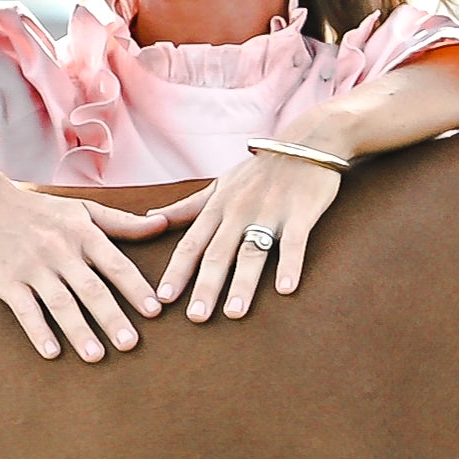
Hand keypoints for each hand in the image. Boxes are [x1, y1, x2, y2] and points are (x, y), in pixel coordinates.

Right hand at [0, 129, 172, 360]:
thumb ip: (124, 223)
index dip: (136, 288)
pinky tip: (52, 353)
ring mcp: (33, 268)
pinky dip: (38, 331)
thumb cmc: (42, 211)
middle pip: (91, 288)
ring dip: (78, 330)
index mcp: (82, 234)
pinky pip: (25, 310)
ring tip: (96, 356)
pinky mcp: (8, 282)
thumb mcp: (83, 210)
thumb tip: (164, 224)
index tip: (155, 311)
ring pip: (60, 303)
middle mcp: (60, 251)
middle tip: (130, 344)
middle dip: (111, 317)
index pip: (115, 264)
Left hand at [147, 146, 345, 321]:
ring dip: (243, 284)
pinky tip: (286, 290)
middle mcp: (240, 210)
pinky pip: (295, 243)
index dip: (177, 271)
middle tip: (195, 318)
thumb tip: (150, 217)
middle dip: (205, 286)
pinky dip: (291, 265)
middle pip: (219, 253)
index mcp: (219, 207)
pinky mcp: (302, 213)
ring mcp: (271, 212)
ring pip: (253, 252)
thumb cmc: (260, 170)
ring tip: (234, 313)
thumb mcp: (220, 185)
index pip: (191, 244)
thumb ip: (187, 206)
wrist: (309, 141)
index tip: (162, 299)